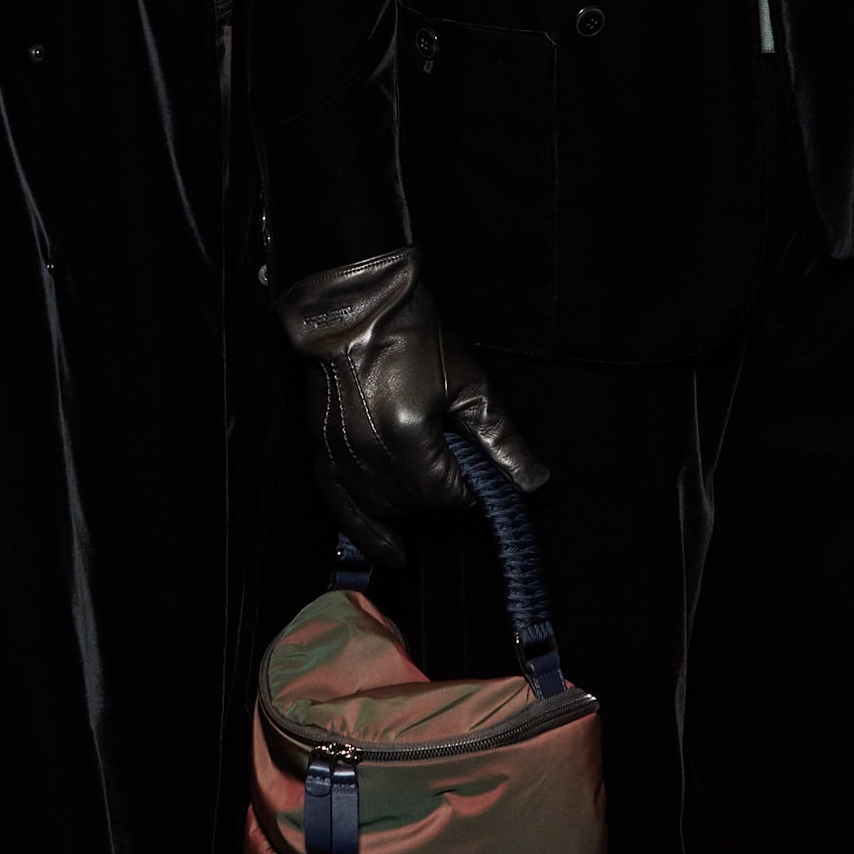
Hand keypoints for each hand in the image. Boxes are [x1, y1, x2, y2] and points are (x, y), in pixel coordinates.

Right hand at [277, 246, 546, 565]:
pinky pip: (340, 507)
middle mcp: (369, 454)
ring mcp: (341, 454)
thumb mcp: (468, 382)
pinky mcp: (321, 449)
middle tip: (453, 458)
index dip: (469, 485)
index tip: (476, 466)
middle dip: (441, 490)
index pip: (449, 494)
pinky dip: (364, 530)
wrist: (355, 303)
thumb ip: (501, 439)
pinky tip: (389, 550)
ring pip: (384, 508)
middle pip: (416, 504)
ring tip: (425, 476)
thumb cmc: (411, 332)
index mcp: (408, 436)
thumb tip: (532, 483)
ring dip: (410, 502)